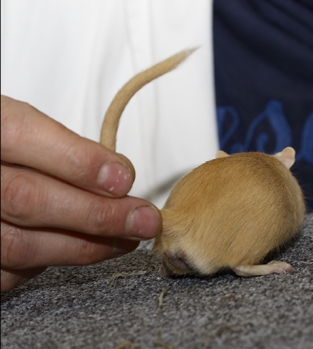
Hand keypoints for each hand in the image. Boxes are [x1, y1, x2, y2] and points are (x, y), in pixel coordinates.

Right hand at [1, 96, 161, 291]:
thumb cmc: (1, 151)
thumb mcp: (20, 127)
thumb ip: (63, 147)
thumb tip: (117, 176)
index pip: (22, 136)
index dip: (78, 161)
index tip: (124, 178)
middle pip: (27, 198)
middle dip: (97, 213)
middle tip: (144, 220)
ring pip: (20, 245)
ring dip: (85, 246)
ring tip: (126, 239)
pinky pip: (8, 272)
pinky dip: (48, 264)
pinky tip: (76, 249)